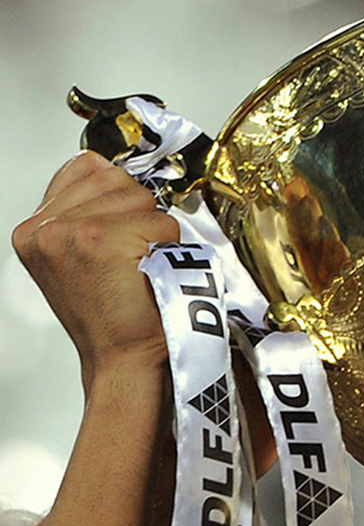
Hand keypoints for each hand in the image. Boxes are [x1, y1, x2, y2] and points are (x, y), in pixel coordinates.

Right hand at [11, 151, 177, 394]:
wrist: (125, 358)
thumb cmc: (115, 315)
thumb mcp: (80, 258)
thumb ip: (88, 211)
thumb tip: (116, 175)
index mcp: (33, 229)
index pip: (87, 168)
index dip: (119, 197)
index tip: (124, 232)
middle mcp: (43, 228)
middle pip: (115, 178)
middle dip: (138, 213)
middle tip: (131, 258)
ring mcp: (68, 230)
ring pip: (140, 196)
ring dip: (154, 230)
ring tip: (137, 265)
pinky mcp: (98, 237)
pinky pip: (160, 220)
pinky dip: (168, 245)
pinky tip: (148, 272)